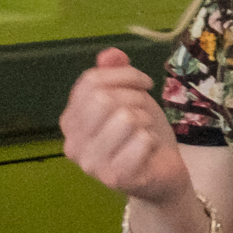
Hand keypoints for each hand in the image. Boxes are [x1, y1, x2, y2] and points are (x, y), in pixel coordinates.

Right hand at [61, 47, 189, 205]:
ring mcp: (92, 164)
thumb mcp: (130, 98)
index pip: (90, 82)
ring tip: (145, 133)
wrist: (161, 175)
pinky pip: (142, 140)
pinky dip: (154, 140)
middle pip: (104, 99)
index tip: (144, 83)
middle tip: (145, 110)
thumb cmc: (141, 135)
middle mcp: (73, 144)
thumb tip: (110, 54)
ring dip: (146, 120)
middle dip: (135, 98)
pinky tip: (149, 151)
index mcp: (70, 121)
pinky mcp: (116, 177)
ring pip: (125, 118)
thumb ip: (116, 74)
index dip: (124, 75)